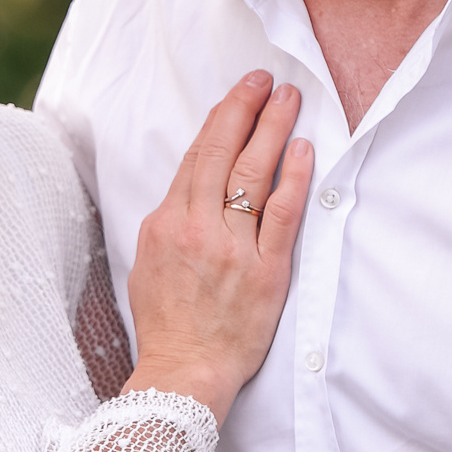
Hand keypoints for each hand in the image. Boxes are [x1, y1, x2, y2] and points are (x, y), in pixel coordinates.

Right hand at [125, 72, 311, 423]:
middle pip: (221, 154)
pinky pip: (281, 214)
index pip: (195, 159)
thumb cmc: (167, 327)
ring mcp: (232, 248)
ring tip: (289, 99)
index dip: (218, 120)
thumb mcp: (148, 267)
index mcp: (165, 224)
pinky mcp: (265, 271)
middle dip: (244, 109)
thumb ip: (168, 227)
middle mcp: (196, 229)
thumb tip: (188, 195)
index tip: (236, 96)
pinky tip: (302, 149)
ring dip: (271, 130)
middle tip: (263, 79)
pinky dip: (292, 178)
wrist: (183, 372)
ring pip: (252, 174)